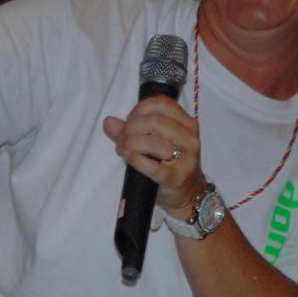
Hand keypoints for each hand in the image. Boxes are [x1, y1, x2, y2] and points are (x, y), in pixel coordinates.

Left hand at [102, 95, 203, 216]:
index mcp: (186, 124)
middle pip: (155, 121)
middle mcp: (189, 138)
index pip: (162, 103)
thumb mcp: (153, 142)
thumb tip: (108, 122)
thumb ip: (131, 130)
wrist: (186, 193)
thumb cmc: (168, 164)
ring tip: (123, 149)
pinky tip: (128, 157)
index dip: (139, 109)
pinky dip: (136, 159)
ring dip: (131, 144)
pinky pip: (153, 167)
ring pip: (155, 142)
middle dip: (131, 128)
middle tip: (122, 139)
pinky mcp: (176, 178)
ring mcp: (186, 158)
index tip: (129, 121)